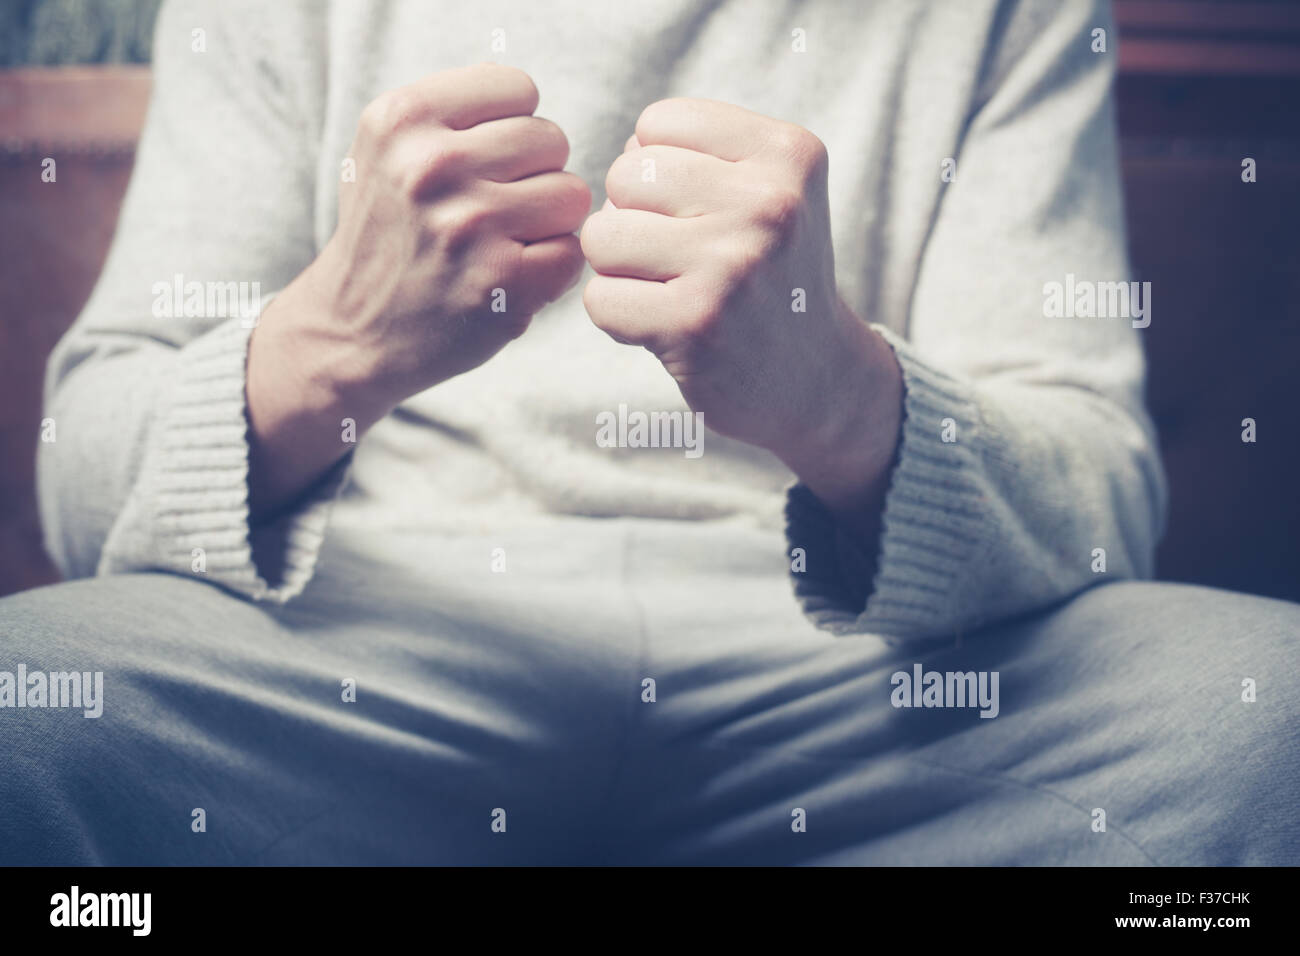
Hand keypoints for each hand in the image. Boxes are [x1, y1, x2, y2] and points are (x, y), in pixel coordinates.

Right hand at [247, 64, 588, 517]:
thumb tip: (528, 97)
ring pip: (572, 194)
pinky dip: (551, 267)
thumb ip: (452, 113)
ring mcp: (471, 226)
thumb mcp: (388, 151)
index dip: (512, 126)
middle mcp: (434, 166)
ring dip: (549, 221)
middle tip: (492, 210)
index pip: (518, 88)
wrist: (352, 332)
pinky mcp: (504, 283)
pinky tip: (508, 277)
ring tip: (502, 241)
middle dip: (534, 173)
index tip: (484, 162)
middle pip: (551, 140)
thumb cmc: (386, 234)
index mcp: (402, 120)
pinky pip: (572, 251)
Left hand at [580, 98, 901, 526]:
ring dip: (619, 267)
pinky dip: (618, 316)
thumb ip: (703, 152)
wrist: (814, 379)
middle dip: (633, 215)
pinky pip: (600, 298)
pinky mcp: (694, 324)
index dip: (658, 168)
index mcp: (788, 155)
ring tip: (668, 286)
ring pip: (601, 235)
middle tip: (677, 255)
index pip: (658, 122)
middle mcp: (768, 204)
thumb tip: (627, 150)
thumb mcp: (773, 191)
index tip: (696, 210)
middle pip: (625, 174)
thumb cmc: (772, 274)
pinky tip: (664, 325)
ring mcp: (731, 265)